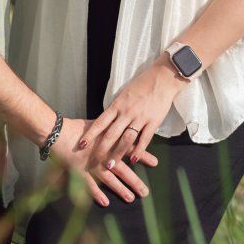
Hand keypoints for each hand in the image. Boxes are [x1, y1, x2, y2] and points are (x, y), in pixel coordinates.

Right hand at [44, 116, 159, 207]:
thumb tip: (124, 129)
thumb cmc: (77, 128)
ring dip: (120, 189)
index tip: (156, 162)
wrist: (57, 132)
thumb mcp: (97, 126)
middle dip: (134, 180)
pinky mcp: (79, 172)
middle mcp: (102, 155)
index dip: (142, 155)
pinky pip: (89, 185)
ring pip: (109, 179)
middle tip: (145, 191)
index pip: (129, 149)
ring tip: (131, 198)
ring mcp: (91, 165)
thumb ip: (110, 130)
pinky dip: (96, 194)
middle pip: (122, 169)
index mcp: (108, 142)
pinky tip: (105, 202)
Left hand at [74, 55, 182, 169]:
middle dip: (101, 149)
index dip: (90, 134)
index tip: (81, 144)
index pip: (100, 122)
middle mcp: (127, 112)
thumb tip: (106, 121)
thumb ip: (115, 108)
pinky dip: (138, 150)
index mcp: (117, 105)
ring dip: (117, 153)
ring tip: (110, 165)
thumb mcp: (124, 94)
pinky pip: (144, 139)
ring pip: (126, 139)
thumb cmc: (141, 85)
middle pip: (111, 134)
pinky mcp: (153, 121)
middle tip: (94, 161)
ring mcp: (140, 117)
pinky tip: (133, 159)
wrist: (162, 78)